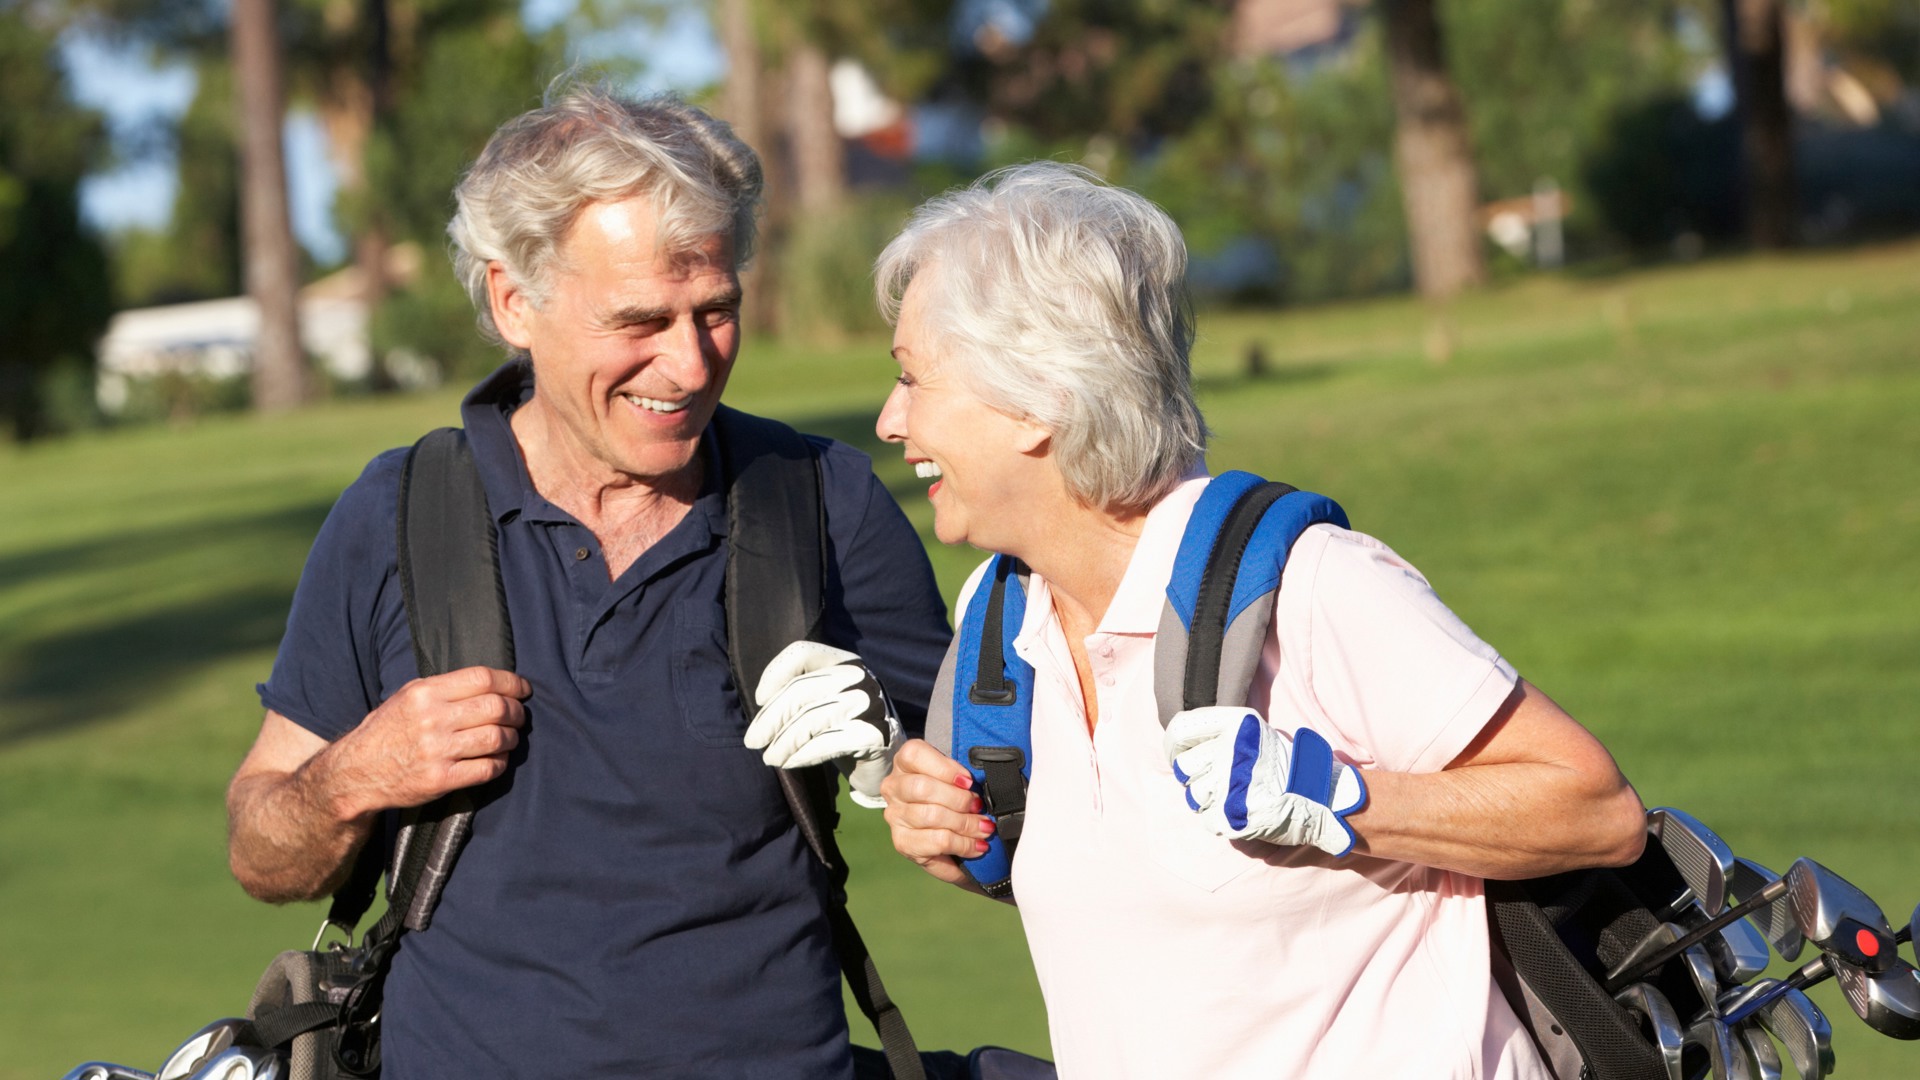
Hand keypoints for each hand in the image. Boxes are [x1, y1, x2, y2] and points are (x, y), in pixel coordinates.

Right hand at [330, 666, 529, 817]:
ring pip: (497, 738)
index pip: (483, 679)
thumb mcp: (406, 696)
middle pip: (496, 708)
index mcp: (425, 692)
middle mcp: (432, 719)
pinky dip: (501, 763)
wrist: (356, 773)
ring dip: (512, 738)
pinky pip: (487, 768)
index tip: (523, 689)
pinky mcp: (440, 779)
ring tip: (510, 738)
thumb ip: (445, 688)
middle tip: (520, 716)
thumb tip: (491, 683)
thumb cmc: (387, 731)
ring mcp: (437, 751)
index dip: (511, 683)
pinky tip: (498, 759)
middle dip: (517, 712)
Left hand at [746, 641, 901, 807]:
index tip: (759, 700)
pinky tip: (790, 763)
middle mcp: (859, 676)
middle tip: (752, 742)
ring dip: (783, 742)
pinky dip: (803, 754)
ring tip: (770, 758)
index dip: (774, 673)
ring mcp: (870, 703)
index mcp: (843, 661)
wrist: (882, 760)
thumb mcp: (820, 703)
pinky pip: (829, 742)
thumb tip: (760, 706)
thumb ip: (796, 694)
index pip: (801, 653)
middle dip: (770, 718)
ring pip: (812, 718)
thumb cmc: (841, 728)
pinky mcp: (876, 733)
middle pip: (802, 690)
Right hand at [879, 739, 996, 888]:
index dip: (944, 768)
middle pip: (923, 787)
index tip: (968, 782)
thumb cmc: (950, 801)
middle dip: (959, 799)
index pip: (914, 754)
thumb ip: (960, 777)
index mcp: (905, 764)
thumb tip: (980, 781)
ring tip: (983, 828)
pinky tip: (976, 846)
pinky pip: (937, 841)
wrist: (942, 839)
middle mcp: (893, 787)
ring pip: (931, 816)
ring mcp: (895, 816)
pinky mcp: (902, 842)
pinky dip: (962, 844)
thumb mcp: (954, 781)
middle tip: (979, 807)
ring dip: (965, 824)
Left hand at [1163, 707, 1366, 856]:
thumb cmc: (1287, 766)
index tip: (1177, 755)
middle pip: (1183, 767)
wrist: (1323, 798)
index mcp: (1235, 725)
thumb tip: (1182, 746)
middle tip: (1216, 782)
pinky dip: (1221, 821)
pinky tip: (1241, 814)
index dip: (1173, 746)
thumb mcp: (1257, 735)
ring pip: (1194, 796)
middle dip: (1195, 778)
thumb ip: (1222, 736)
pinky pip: (1207, 820)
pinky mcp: (1232, 815)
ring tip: (1233, 799)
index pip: (1180, 730)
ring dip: (1209, 801)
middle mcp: (1229, 751)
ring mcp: (1230, 784)